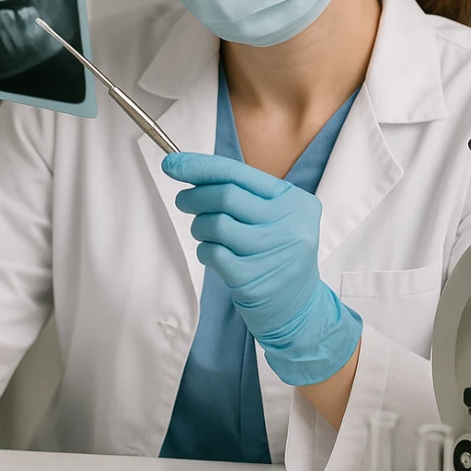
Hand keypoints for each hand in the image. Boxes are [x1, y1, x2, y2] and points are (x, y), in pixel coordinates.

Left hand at [162, 152, 361, 385]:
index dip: (200, 166)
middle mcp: (289, 224)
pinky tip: (214, 254)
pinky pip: (213, 253)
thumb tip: (189, 170)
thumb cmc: (276, 253)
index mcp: (295, 201)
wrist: (298, 308)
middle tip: (184, 200)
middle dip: (195, 196)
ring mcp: (272, 252)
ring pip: (216, 224)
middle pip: (225, 196)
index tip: (172, 162)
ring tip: (204, 231)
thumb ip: (241, 192)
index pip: (239, 174)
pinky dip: (205, 250)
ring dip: (199, 226)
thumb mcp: (275, 216)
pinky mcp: (253, 279)